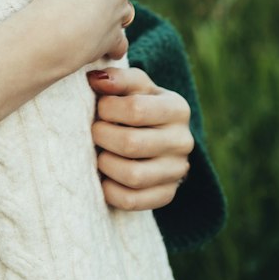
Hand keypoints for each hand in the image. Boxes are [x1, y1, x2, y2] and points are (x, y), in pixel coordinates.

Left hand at [87, 67, 193, 210]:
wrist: (154, 134)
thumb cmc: (137, 104)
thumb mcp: (133, 86)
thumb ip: (116, 78)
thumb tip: (95, 80)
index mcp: (177, 108)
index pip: (136, 109)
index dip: (107, 108)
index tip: (100, 107)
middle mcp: (183, 141)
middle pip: (131, 144)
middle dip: (102, 137)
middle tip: (95, 131)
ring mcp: (177, 171)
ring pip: (133, 176)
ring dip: (105, 164)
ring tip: (100, 153)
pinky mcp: (166, 195)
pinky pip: (132, 201)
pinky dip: (110, 190)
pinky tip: (105, 177)